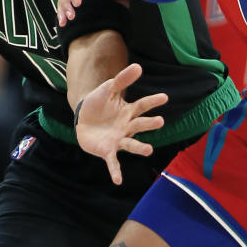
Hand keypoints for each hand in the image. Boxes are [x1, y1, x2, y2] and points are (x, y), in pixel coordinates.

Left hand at [74, 63, 167, 184]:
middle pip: (140, 125)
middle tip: (160, 121)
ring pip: (131, 144)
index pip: (142, 105)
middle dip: (150, 124)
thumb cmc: (98, 104)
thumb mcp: (108, 89)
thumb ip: (122, 80)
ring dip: (139, 148)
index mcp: (128, 112)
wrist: (82, 120)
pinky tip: (118, 180)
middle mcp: (127, 127)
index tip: (164, 97)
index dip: (152, 101)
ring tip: (148, 150)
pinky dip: (116, 171)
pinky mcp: (108, 151)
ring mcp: (118, 140)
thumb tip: (138, 66)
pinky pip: (113, 162)